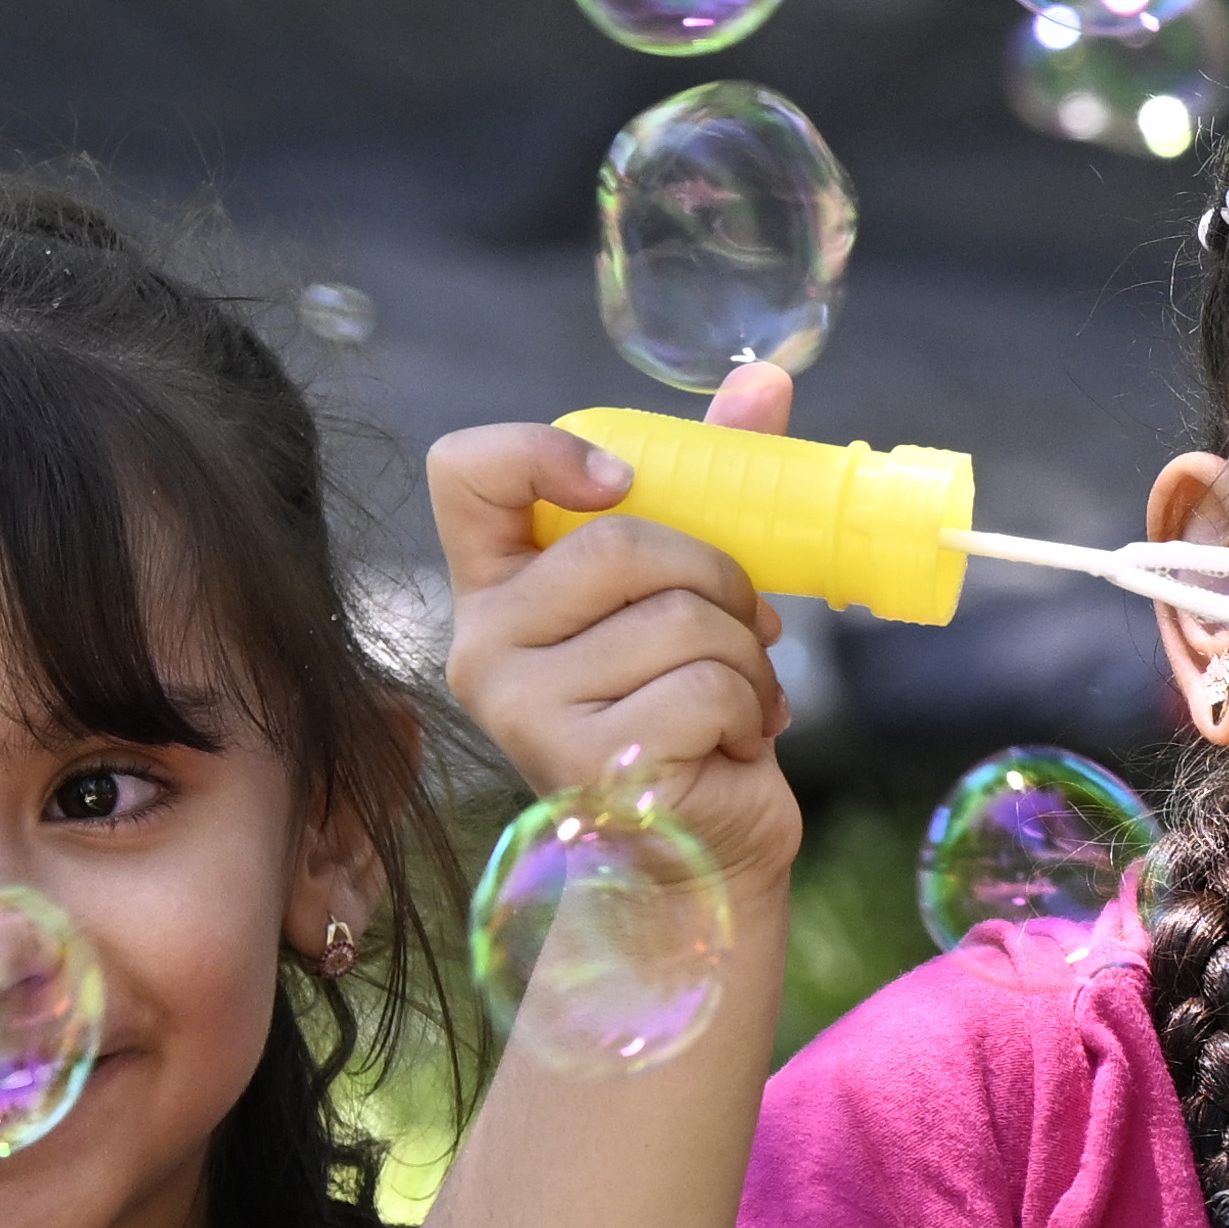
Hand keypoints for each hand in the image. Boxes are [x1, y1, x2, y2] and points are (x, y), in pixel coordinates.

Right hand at [428, 357, 804, 895]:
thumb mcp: (693, 588)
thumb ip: (713, 485)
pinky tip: (734, 743)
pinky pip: (702, 691)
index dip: (543, 449)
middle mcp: (485, 646)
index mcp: (496, 586)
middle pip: (618, 545)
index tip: (624, 484)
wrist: (700, 848)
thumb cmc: (688, 707)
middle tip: (749, 622)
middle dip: (719, 576)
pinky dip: (749, 710)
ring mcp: (524, 712)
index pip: (465, 471)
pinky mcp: (585, 769)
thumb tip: (763, 378)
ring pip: (678, 621)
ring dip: (746, 655)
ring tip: (742, 697)